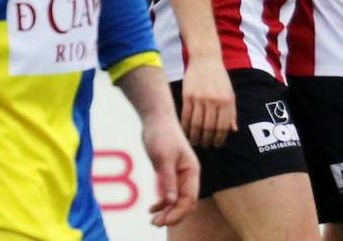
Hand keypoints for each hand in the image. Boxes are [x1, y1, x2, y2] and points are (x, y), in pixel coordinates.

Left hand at [141, 111, 199, 226]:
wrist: (156, 119)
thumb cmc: (162, 135)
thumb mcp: (163, 158)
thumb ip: (167, 180)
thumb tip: (170, 201)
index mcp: (191, 171)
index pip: (189, 199)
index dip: (178, 212)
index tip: (164, 221)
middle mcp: (187, 176)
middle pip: (184, 203)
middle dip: (172, 215)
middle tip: (155, 223)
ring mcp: (178, 176)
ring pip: (176, 201)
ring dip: (166, 212)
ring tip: (153, 220)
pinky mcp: (168, 174)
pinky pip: (168, 194)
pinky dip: (161, 203)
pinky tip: (151, 208)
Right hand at [180, 55, 236, 147]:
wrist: (205, 58)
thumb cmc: (219, 77)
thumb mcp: (230, 93)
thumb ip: (232, 112)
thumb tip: (234, 130)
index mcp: (226, 101)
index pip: (223, 127)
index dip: (219, 139)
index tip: (216, 144)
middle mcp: (214, 101)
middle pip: (209, 128)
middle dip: (207, 140)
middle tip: (205, 145)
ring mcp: (200, 98)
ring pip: (197, 124)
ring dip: (195, 136)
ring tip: (195, 142)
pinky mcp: (187, 96)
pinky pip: (186, 116)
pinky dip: (186, 127)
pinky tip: (186, 132)